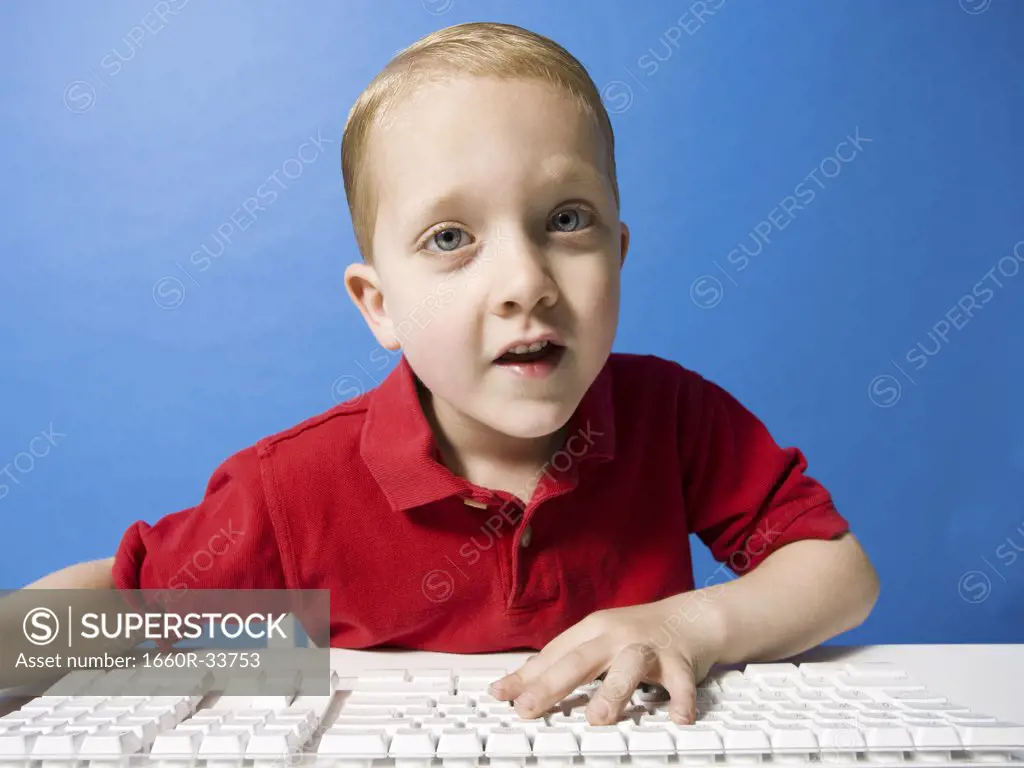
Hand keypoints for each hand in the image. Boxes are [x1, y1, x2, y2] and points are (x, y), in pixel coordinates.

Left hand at [488, 592, 723, 724]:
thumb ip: (563, 661)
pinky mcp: (680, 661)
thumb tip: (520, 683)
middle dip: (552, 684)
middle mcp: (617, 636)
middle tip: (528, 707)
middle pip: (581, 659)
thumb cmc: (637, 633)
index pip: (554, 655)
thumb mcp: (597, 640)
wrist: (691, 617)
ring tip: (598, 718)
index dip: (527, 676)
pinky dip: (682, 700)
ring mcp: (648, 647)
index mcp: (593, 631)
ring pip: (629, 666)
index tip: (501, 696)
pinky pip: (681, 682)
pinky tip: (678, 719)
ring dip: (613, 691)